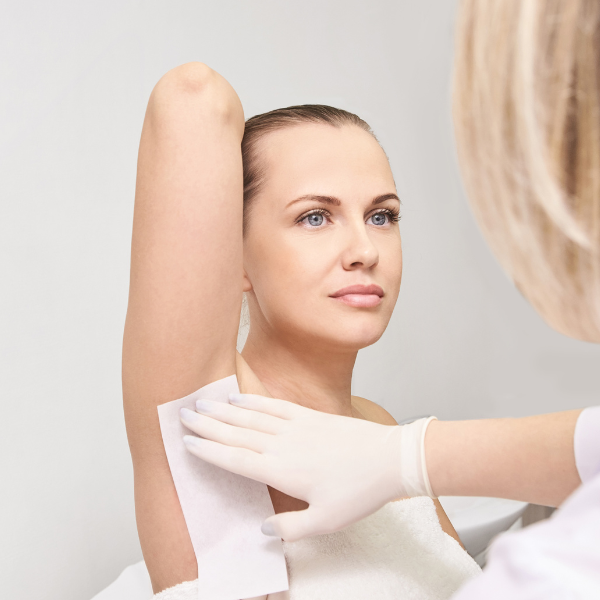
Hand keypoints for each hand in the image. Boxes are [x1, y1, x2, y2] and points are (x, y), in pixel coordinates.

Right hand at [179, 393, 423, 541]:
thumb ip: (291, 528)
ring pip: (251, 416)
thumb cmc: (358, 492)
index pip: (236, 459)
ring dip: (225, 410)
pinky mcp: (309, 416)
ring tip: (202, 403)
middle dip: (208, 425)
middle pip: (237, 433)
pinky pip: (274, 406)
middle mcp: (283, 444)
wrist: (388, 458)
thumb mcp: (326, 522)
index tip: (188, 442)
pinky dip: (254, 402)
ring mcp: (296, 426)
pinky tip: (240, 398)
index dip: (210, 450)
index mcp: (282, 470)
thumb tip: (261, 530)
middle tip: (183, 415)